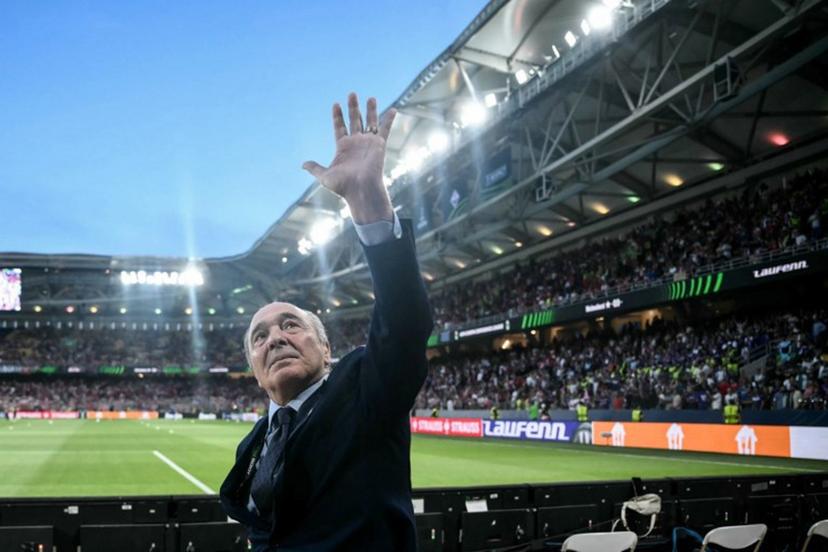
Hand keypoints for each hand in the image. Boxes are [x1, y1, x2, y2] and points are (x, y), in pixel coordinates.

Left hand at [303, 93, 395, 224]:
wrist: (360, 190)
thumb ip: (315, 168)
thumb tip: (303, 165)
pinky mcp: (379, 144)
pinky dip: (389, 119)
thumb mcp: (324, 176)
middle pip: (354, 120)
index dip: (338, 116)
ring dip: (370, 110)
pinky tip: (393, 108)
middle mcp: (356, 143)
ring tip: (370, 97)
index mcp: (343, 147)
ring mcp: (368, 143)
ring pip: (370, 122)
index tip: (336, 104)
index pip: (340, 127)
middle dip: (353, 107)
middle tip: (351, 94)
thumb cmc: (343, 186)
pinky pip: (385, 129)